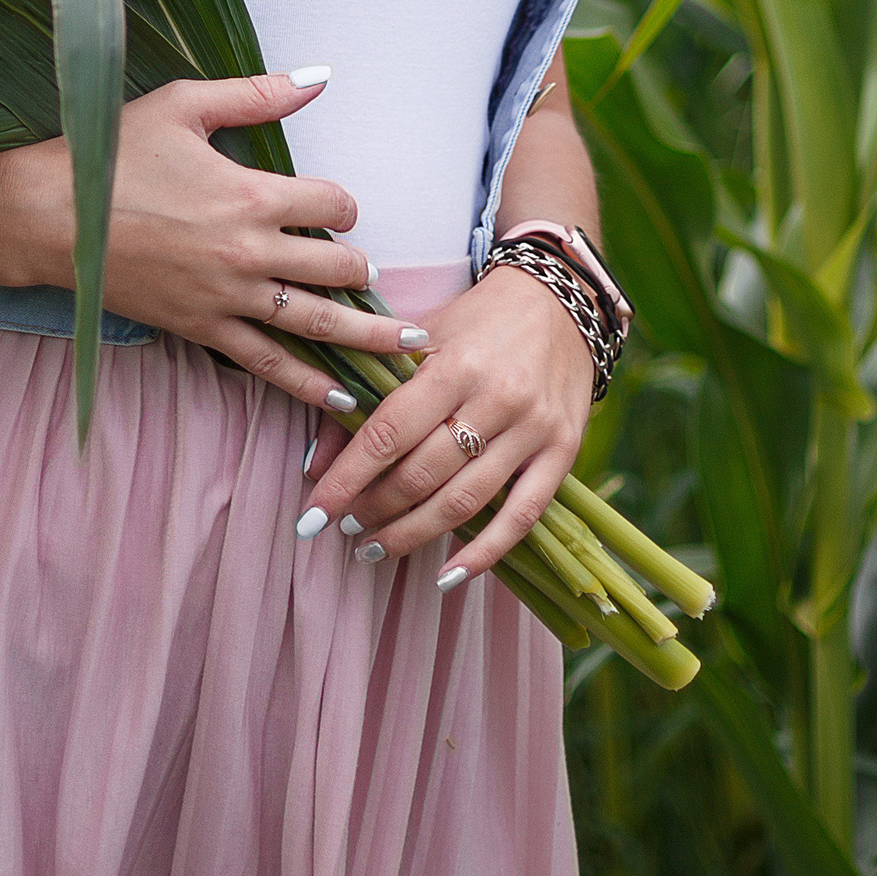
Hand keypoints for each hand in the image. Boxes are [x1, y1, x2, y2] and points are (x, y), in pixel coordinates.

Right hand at [0, 71, 428, 416]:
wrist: (48, 215)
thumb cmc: (113, 152)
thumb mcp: (185, 105)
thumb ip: (258, 94)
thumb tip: (320, 76)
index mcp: (252, 193)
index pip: (334, 205)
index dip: (343, 206)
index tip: (334, 208)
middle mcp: (249, 251)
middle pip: (338, 267)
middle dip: (361, 269)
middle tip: (371, 273)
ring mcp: (227, 297)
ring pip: (317, 324)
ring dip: (369, 337)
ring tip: (409, 348)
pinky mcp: (202, 328)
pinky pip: (267, 364)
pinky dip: (308, 384)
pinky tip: (342, 397)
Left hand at [298, 261, 592, 578]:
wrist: (561, 299)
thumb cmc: (478, 320)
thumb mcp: (419, 340)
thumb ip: (369, 394)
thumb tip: (316, 461)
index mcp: (454, 365)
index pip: (388, 435)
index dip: (346, 480)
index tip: (313, 514)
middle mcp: (497, 398)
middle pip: (423, 474)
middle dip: (375, 509)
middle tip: (345, 528)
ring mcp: (533, 430)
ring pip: (464, 502)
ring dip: (413, 534)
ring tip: (376, 548)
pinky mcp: (563, 452)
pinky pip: (522, 517)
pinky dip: (484, 553)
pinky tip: (448, 576)